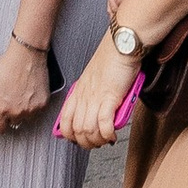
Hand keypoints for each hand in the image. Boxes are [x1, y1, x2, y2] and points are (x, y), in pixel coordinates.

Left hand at [0, 37, 54, 130]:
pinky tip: (28, 93)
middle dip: (9, 115)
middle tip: (10, 98)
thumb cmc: (8, 65)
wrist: (27, 54)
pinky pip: (36, 112)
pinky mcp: (43, 104)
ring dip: (22, 111)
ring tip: (20, 94)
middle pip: (12, 124)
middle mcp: (18, 112)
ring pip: (25, 119)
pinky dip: (33, 106)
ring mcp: (32, 109)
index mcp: (3, 109)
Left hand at [56, 32, 140, 147]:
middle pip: (76, 130)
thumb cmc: (113, 58)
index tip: (80, 140)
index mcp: (79, 91)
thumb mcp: (95, 78)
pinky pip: (104, 123)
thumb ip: (93, 94)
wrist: (122, 44)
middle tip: (97, 143)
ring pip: (88, 130)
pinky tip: (112, 135)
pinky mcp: (109, 96)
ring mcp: (95, 97)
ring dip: (98, 140)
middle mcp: (84, 95)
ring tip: (106, 140)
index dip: (70, 136)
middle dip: (86, 143)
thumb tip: (98, 112)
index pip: (65, 121)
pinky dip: (107, 133)